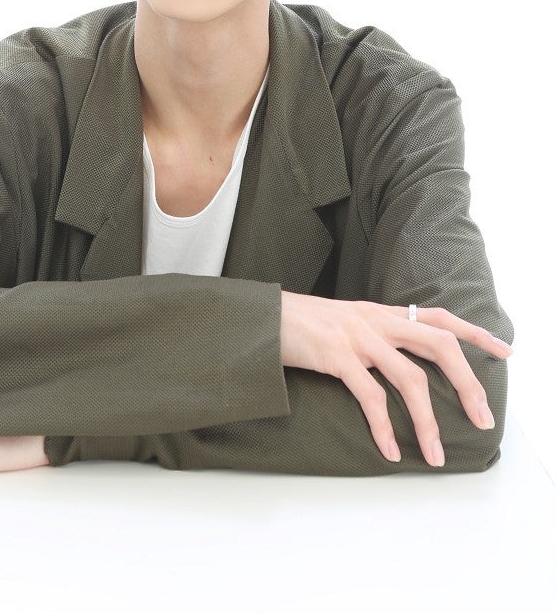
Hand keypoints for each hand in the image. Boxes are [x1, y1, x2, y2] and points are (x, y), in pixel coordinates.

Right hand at [279, 293, 512, 466]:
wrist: (262, 316)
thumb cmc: (302, 324)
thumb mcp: (345, 321)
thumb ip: (374, 335)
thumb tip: (400, 364)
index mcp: (381, 312)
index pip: (439, 317)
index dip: (474, 333)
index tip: (504, 352)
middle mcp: (377, 319)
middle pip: (439, 345)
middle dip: (467, 383)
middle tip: (482, 418)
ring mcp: (358, 336)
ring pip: (411, 378)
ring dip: (429, 421)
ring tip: (436, 454)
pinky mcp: (337, 355)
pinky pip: (371, 397)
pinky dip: (385, 427)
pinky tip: (391, 450)